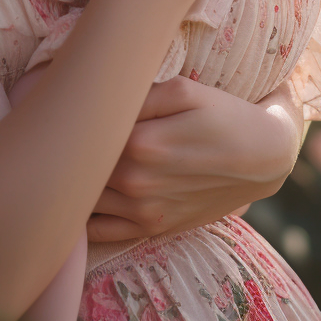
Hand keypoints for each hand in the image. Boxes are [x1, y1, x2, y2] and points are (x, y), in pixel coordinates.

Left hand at [86, 77, 303, 240]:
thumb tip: (96, 98)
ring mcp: (142, 211)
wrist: (264, 156)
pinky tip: (78, 194)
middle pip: (78, 168)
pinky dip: (81, 218)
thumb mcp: (184, 90)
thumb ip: (137, 95)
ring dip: (70, 182)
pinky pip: (100, 231)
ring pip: (84, 200)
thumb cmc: (223, 114)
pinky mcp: (151, 228)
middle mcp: (136, 182)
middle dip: (66, 147)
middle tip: (56, 126)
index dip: (70, 114)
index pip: (83, 130)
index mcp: (139, 144)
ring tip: (65, 157)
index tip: (66, 101)